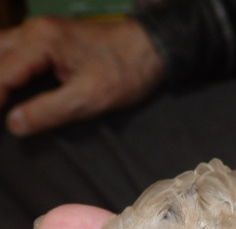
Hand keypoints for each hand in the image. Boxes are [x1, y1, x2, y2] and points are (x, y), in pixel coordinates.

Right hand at [0, 16, 164, 135]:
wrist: (155, 47)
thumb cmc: (126, 71)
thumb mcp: (91, 98)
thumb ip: (50, 110)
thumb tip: (13, 124)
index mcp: (40, 42)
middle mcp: (34, 30)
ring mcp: (42, 31)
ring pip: (0, 49)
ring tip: (1, 103)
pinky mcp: (52, 37)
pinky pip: (15, 49)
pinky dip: (5, 67)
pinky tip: (9, 87)